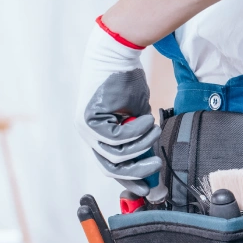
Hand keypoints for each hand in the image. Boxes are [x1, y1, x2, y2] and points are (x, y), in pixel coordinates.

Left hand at [75, 17, 161, 196]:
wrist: (116, 54)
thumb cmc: (127, 82)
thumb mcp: (138, 116)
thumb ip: (141, 140)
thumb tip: (153, 162)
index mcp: (97, 134)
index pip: (110, 165)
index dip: (130, 178)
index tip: (149, 188)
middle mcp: (88, 134)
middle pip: (110, 166)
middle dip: (136, 171)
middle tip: (157, 166)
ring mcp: (85, 127)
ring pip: (115, 154)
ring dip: (141, 145)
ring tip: (154, 130)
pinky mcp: (88, 119)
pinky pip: (116, 138)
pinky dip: (135, 132)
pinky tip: (146, 120)